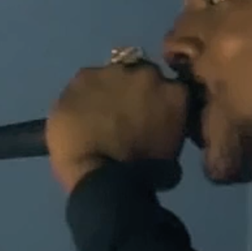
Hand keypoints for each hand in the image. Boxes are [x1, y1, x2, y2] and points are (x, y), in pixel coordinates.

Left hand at [45, 50, 190, 192]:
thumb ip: (167, 127)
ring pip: (110, 75)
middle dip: (133, 90)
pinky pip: (83, 83)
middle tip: (121, 114)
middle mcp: (147, 74)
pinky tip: (76, 115)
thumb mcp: (172, 152)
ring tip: (95, 115)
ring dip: (106, 89)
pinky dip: (81, 96)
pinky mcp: (83, 77)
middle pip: (140, 75)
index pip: (169, 88)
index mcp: (175, 93)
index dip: (156, 101)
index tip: (149, 116)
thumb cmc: (143, 175)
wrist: (103, 177)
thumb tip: (158, 128)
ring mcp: (113, 72)